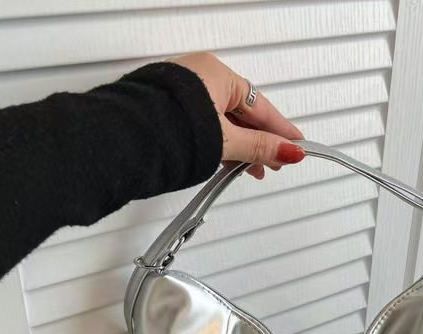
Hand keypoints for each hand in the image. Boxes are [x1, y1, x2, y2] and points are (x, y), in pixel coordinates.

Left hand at [170, 52, 304, 179]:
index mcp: (218, 74)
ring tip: (250, 170)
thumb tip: (289, 151)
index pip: (261, 106)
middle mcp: (200, 77)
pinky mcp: (169, 112)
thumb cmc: (170, 129)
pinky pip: (205, 126)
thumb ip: (260, 148)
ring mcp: (183, 94)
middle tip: (275, 163)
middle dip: (260, 142)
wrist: (125, 139)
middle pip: (242, 113)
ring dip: (240, 147)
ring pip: (223, 121)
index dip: (281, 130)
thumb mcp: (228, 141)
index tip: (297, 145)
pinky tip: (227, 163)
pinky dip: (220, 144)